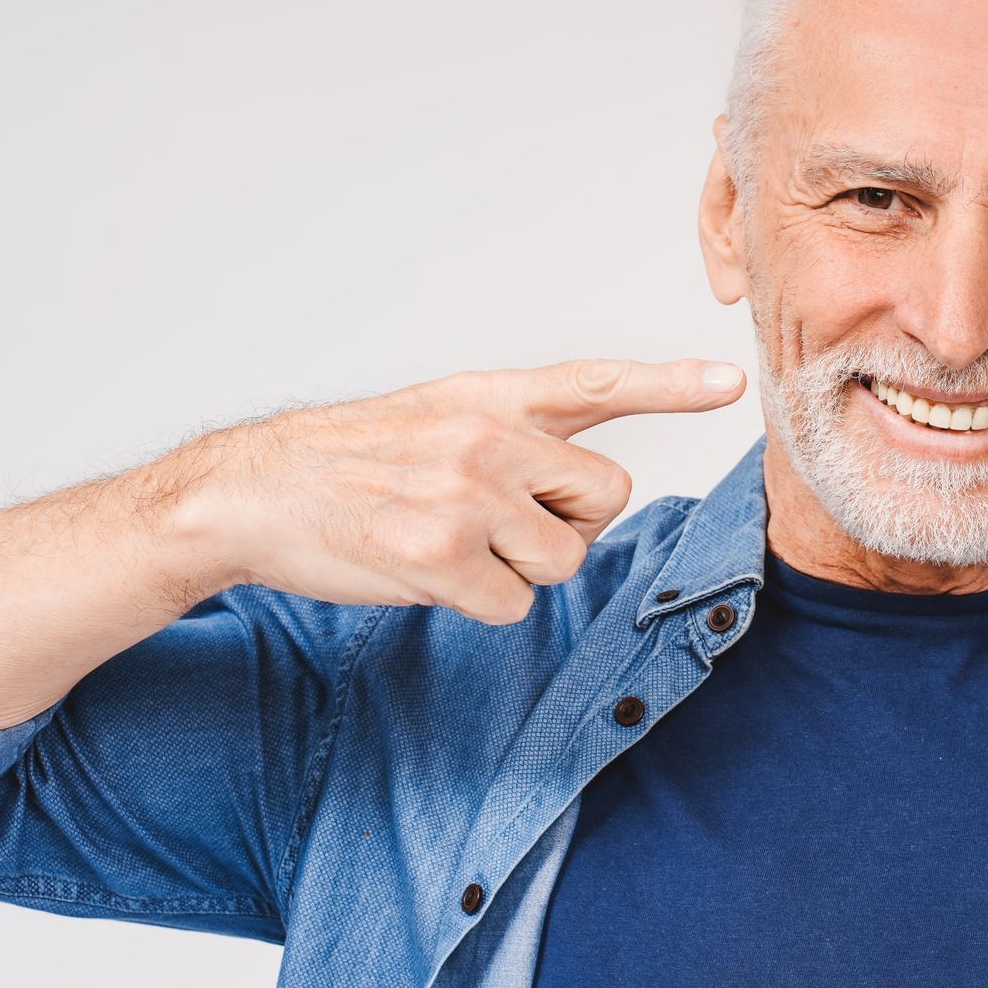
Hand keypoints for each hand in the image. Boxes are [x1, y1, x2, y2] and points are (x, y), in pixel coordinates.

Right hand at [167, 358, 746, 623]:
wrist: (253, 490)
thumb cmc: (354, 462)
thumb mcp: (441, 415)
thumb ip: (517, 434)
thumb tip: (588, 488)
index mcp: (494, 397)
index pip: (600, 383)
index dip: (671, 386)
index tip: (733, 383)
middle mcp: (489, 436)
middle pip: (604, 497)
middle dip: (568, 523)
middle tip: (497, 521)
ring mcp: (467, 494)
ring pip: (564, 559)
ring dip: (518, 569)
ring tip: (449, 542)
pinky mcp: (442, 552)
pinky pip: (513, 603)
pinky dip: (478, 604)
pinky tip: (426, 573)